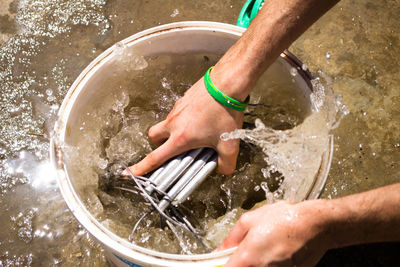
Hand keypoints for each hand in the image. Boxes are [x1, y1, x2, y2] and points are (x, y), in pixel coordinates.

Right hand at [126, 77, 243, 175]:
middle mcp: (174, 122)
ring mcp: (178, 108)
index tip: (129, 172)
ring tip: (196, 133)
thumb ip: (226, 164)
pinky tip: (203, 119)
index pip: (155, 157)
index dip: (141, 168)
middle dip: (159, 145)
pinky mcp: (184, 98)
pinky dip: (186, 118)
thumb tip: (223, 169)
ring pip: (167, 123)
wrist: (227, 83)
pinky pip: (179, 112)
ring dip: (175, 130)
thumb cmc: (225, 112)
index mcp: (180, 137)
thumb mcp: (230, 145)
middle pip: (154, 136)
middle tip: (173, 148)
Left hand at [217, 201, 329, 266]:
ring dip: (253, 263)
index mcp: (247, 259)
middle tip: (242, 253)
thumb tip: (220, 250)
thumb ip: (231, 238)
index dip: (218, 266)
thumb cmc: (286, 220)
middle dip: (238, 263)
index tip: (218, 262)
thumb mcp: (250, 220)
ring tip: (262, 250)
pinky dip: (267, 263)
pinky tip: (272, 254)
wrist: (316, 226)